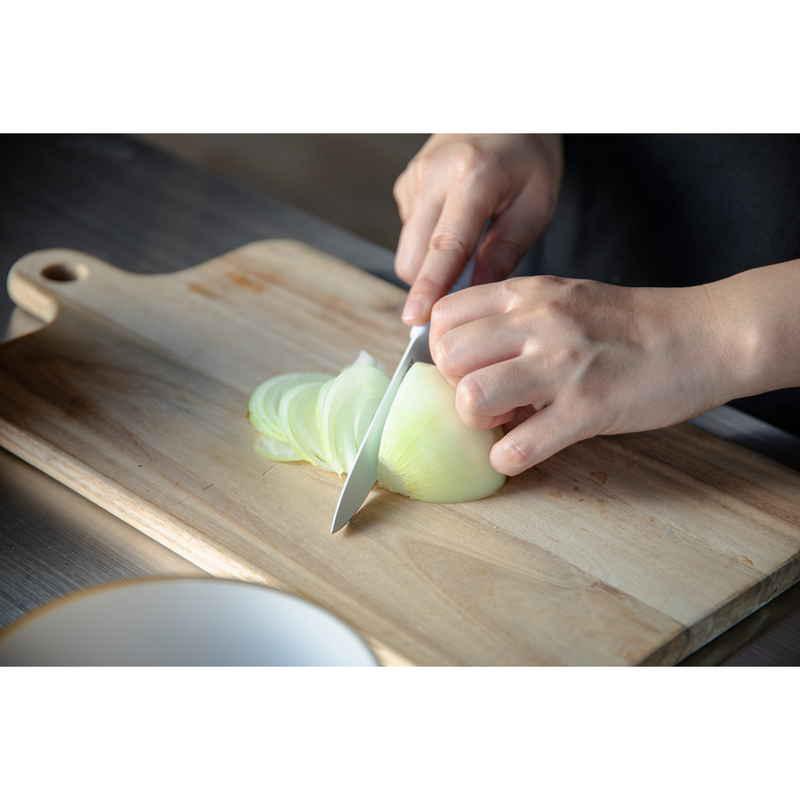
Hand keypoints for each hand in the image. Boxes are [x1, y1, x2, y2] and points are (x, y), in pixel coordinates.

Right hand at [393, 134, 562, 324]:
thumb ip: (504, 252)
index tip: (415, 318)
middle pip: (413, 256)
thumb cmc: (527, 154)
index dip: (428, 287)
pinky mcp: (405, 184)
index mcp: (472, 177)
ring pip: (407, 249)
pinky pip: (410, 232)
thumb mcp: (536, 204)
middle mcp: (433, 175)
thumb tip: (475, 293)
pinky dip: (429, 241)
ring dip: (431, 263)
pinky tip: (456, 222)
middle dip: (431, 283)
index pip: (445, 246)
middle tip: (466, 285)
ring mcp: (414, 179)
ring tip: (469, 243)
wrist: (503, 110)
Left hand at [430, 275, 745, 475]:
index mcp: (526, 295)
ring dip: (478, 421)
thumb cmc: (628, 323)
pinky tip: (523, 450)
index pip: (442, 317)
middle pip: (448, 358)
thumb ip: (512, 319)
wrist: (701, 335)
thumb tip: (463, 358)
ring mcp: (561, 367)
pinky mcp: (588, 410)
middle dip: (455, 386)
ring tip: (503, 422)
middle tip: (485, 398)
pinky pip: (519, 447)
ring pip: (471, 398)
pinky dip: (510, 458)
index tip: (465, 367)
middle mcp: (537, 324)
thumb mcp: (562, 298)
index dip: (442, 349)